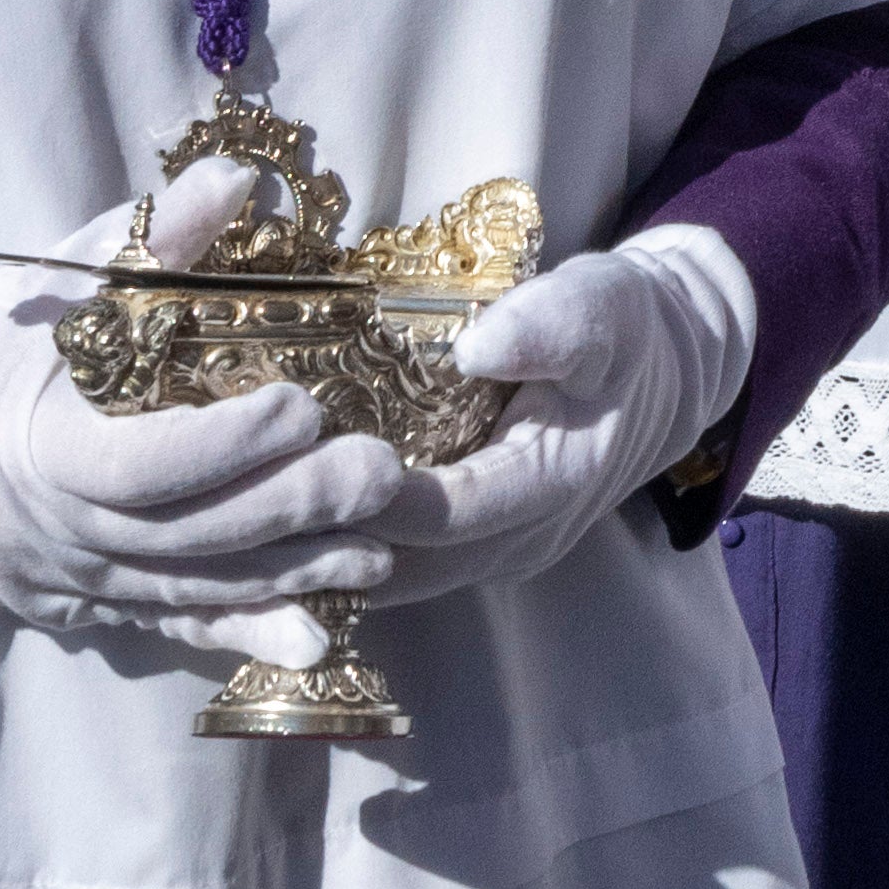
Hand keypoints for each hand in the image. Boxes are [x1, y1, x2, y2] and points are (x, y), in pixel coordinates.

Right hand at [0, 254, 390, 643]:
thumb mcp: (36, 286)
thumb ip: (142, 244)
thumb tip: (240, 180)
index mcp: (35, 450)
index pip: (140, 467)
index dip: (227, 447)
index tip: (304, 404)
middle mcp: (55, 535)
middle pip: (185, 541)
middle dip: (290, 512)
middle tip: (381, 475)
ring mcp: (68, 583)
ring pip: (189, 593)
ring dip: (288, 578)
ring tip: (381, 553)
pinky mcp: (82, 608)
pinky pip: (170, 626)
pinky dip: (243, 632)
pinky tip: (317, 638)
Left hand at [223, 228, 765, 616]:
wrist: (667, 368)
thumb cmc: (626, 331)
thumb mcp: (604, 305)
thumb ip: (551, 323)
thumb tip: (476, 345)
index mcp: (545, 489)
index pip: (435, 518)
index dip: (357, 502)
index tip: (280, 470)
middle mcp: (513, 545)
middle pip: (393, 569)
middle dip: (310, 545)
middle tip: (221, 510)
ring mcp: (491, 558)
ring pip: (384, 583)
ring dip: (313, 559)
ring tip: (224, 524)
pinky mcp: (468, 552)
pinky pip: (391, 570)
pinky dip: (333, 552)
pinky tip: (268, 524)